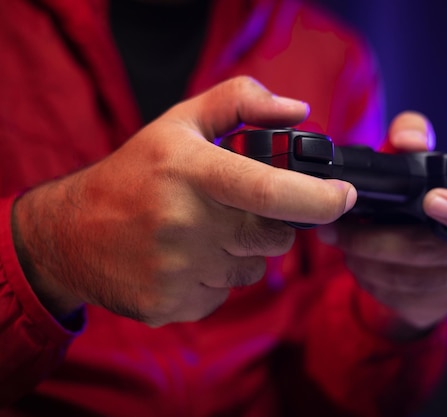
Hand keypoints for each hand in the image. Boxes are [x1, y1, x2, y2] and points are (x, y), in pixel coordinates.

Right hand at [12, 76, 356, 326]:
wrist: (70, 234)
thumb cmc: (134, 174)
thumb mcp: (180, 123)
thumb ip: (240, 102)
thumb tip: (297, 112)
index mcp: (193, 173)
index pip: (272, 192)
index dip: (321, 198)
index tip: (344, 196)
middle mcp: (186, 224)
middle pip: (274, 237)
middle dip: (270, 224)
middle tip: (233, 208)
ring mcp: (178, 271)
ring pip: (251, 268)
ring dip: (238, 252)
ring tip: (198, 232)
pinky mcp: (172, 305)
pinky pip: (223, 295)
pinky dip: (214, 279)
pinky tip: (183, 259)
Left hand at [317, 111, 446, 334]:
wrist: (425, 243)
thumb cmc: (427, 193)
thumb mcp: (422, 159)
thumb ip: (413, 135)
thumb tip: (407, 139)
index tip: (431, 201)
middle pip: (432, 253)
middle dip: (375, 241)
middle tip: (337, 228)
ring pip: (409, 280)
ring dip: (365, 261)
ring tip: (340, 242)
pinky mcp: (438, 306)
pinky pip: (399, 299)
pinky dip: (369, 280)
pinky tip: (357, 262)